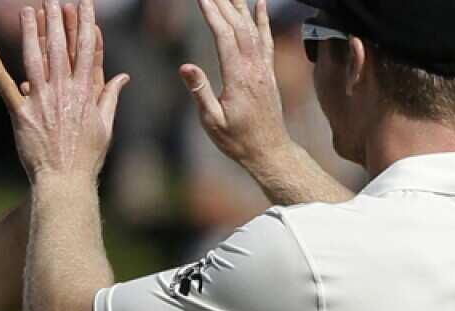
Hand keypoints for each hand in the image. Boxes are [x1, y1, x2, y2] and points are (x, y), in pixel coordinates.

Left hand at [0, 0, 129, 185]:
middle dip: (57, 20)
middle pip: (60, 47)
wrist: (65, 181)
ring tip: (27, 11)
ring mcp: (42, 100)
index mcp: (85, 92)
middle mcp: (64, 91)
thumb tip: (123, 77)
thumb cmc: (87, 158)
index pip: (86, 50)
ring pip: (35, 58)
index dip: (85, 24)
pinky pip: (6, 87)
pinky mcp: (22, 113)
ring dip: (31, 32)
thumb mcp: (105, 126)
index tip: (84, 4)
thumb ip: (110, 97)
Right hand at [181, 0, 291, 172]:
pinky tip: (259, 4)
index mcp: (238, 78)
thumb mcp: (212, 121)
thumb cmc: (237, 140)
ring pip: (252, 29)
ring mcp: (263, 68)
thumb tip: (185, 66)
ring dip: (239, 6)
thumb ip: (200, 92)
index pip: (223, 36)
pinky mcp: (268, 72)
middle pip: (238, 27)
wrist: (269, 150)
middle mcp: (254, 68)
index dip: (212, 14)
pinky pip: (266, 39)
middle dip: (223, 3)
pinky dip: (262, 20)